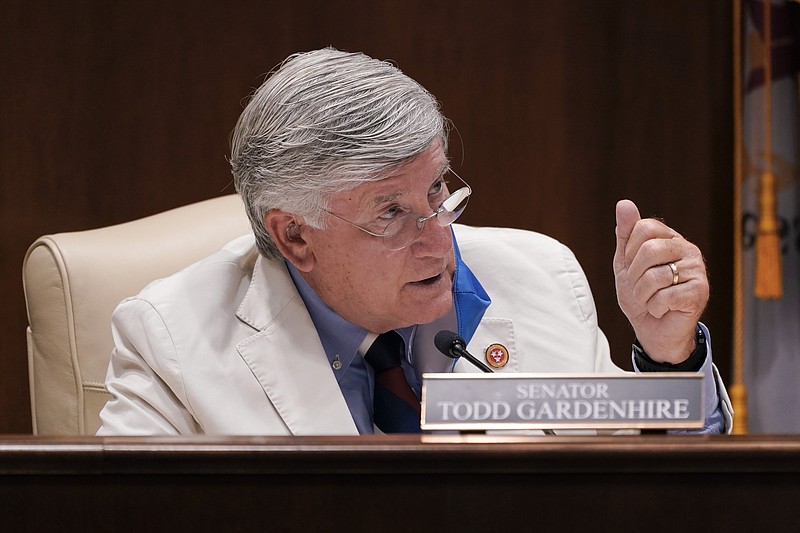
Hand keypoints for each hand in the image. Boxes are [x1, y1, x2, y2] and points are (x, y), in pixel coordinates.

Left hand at [613, 199, 708, 362]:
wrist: (653, 330)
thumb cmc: (640, 296)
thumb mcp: (625, 263)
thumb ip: (625, 234)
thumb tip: (624, 203)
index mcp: (669, 238)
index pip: (643, 228)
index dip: (629, 252)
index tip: (632, 268)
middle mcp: (687, 249)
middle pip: (649, 250)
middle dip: (634, 276)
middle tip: (640, 289)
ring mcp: (697, 269)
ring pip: (655, 276)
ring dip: (643, 295)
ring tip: (650, 300)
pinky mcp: (700, 291)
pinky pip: (665, 296)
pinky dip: (655, 307)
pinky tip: (663, 309)